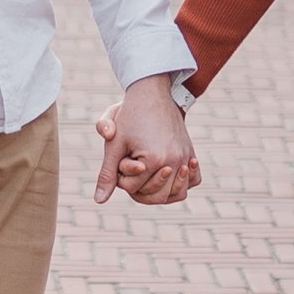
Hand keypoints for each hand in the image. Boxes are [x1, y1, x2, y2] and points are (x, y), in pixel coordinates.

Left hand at [94, 76, 198, 207]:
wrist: (151, 93)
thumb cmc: (129, 116)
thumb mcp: (114, 144)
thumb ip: (107, 174)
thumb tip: (99, 201)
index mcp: (154, 160)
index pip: (133, 188)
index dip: (122, 178)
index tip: (121, 158)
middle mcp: (174, 161)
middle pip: (156, 196)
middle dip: (140, 188)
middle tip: (134, 169)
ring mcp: (185, 157)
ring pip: (177, 193)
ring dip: (162, 191)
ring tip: (150, 179)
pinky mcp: (191, 152)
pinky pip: (194, 179)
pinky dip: (183, 183)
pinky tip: (171, 176)